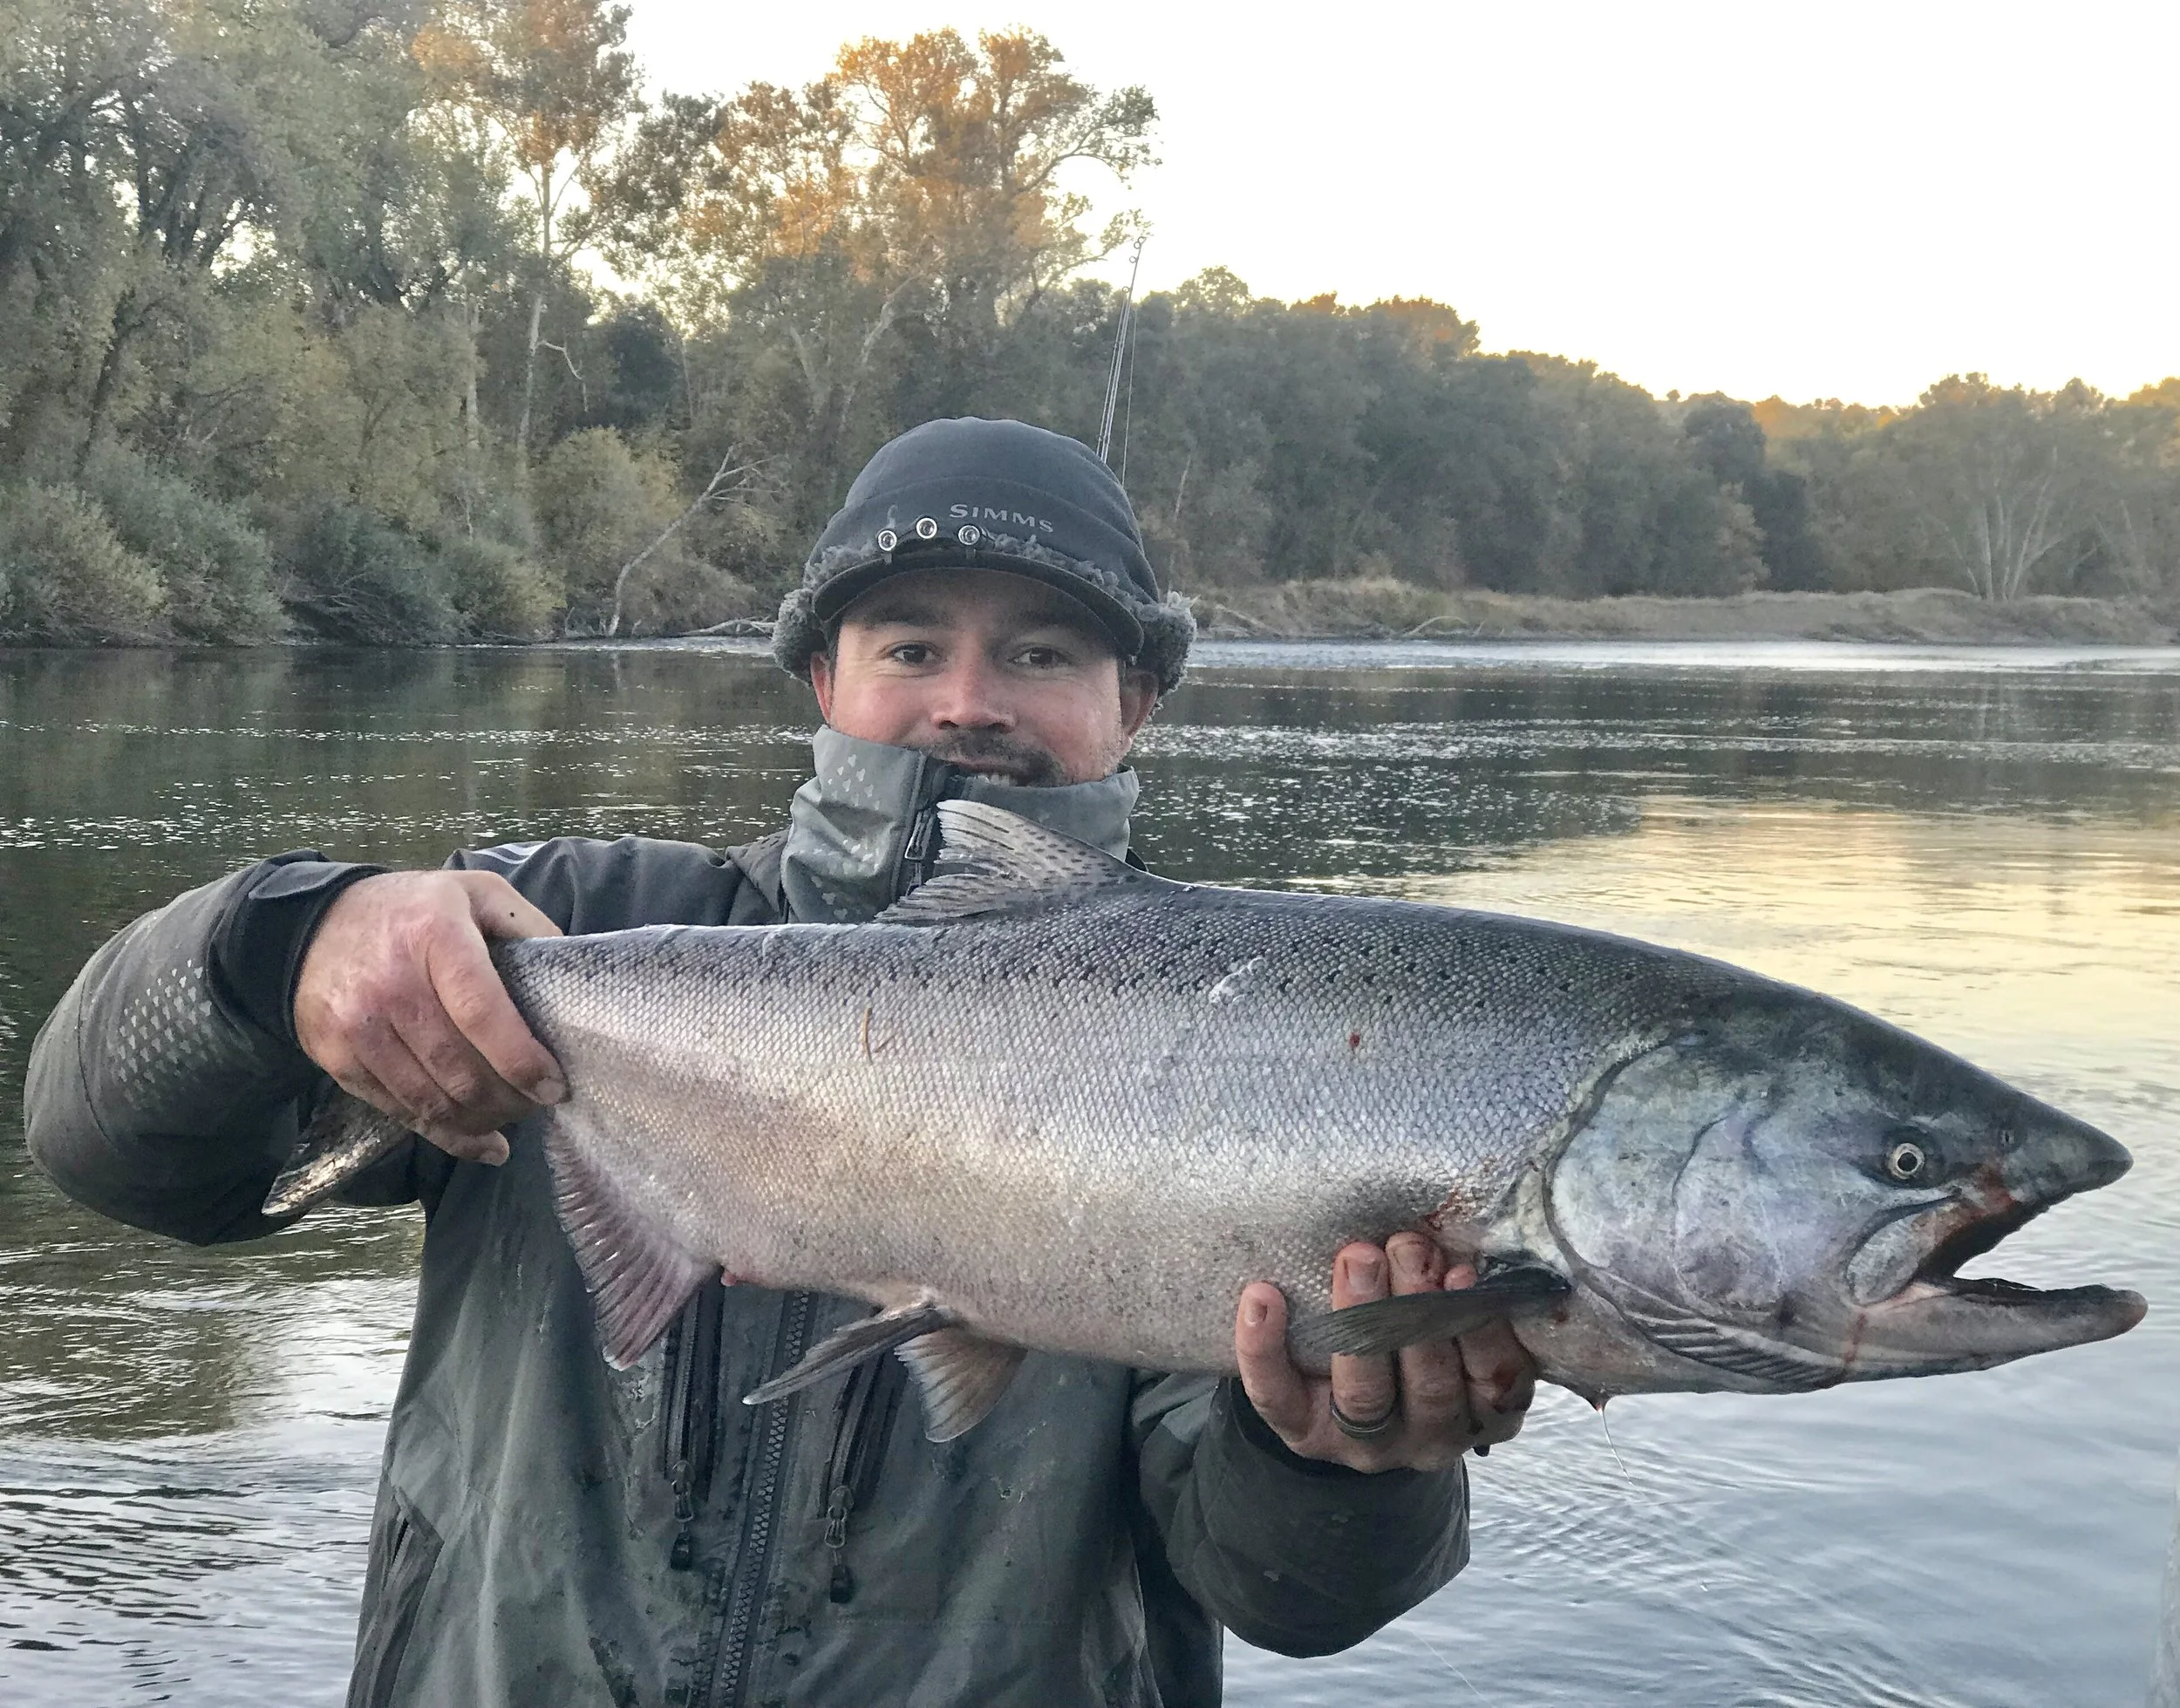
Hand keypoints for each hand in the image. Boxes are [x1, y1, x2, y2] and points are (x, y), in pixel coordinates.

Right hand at [293, 870, 565, 1164]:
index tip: (554, 1087)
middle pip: (459, 1068)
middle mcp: (391, 984)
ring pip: (431, 1099)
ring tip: (510, 1118)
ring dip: (480, 1121)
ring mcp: (358, 1025)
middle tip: (537, 1104)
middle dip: (509, 1099)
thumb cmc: (415, 910)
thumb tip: (571, 976)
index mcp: (434, 936)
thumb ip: (528, 926)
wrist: (313, 925)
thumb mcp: (477, 892)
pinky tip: (478, 1139)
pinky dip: (444, 1134)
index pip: (483, 1014)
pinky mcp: (336, 1057)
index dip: (522, 1060)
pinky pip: (398, 1111)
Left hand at [1234, 1233, 1538, 1472]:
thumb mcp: (1458, 1323)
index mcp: (1483, 1409)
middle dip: (1417, 1310)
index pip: (1492, 1377)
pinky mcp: (1305, 1437)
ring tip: (1357, 1257)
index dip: (1480, 1327)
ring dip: (1360, 1319)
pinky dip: (1265, 1348)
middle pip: (1429, 1384)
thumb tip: (1452, 1234)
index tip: (1464, 1270)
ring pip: (1363, 1395)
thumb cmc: (1418, 1335)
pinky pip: (1279, 1398)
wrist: (1347, 1397)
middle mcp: (1430, 1436)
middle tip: (1406, 1247)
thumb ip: (1460, 1290)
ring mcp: (1366, 1443)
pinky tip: (1262, 1296)